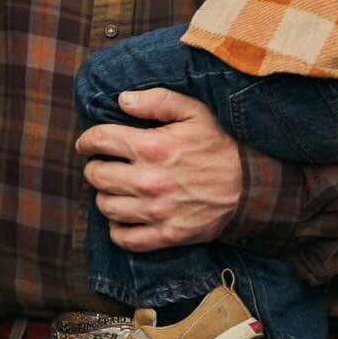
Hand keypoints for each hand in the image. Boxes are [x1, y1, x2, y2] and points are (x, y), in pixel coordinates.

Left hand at [77, 88, 241, 250]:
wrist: (251, 188)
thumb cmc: (221, 145)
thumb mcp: (195, 112)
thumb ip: (157, 101)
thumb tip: (122, 100)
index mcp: (153, 147)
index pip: (100, 141)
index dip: (87, 141)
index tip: (87, 143)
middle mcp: (149, 181)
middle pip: (97, 176)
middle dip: (94, 167)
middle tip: (103, 165)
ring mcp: (156, 211)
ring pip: (106, 207)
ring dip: (104, 196)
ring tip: (114, 188)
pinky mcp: (166, 235)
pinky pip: (124, 238)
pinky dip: (117, 229)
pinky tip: (124, 216)